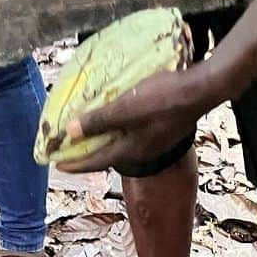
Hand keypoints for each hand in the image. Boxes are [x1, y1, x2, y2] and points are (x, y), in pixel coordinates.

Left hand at [58, 64, 220, 173]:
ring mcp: (152, 142)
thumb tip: (69, 133)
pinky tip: (115, 121)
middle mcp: (140, 150)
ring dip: (101, 142)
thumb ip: (99, 121)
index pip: (95, 161)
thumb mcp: (127, 108)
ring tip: (87, 137)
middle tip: (67, 152)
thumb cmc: (163, 98)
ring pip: (119, 145)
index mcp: (130, 149)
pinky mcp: (159, 130)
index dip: (75, 163)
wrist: (200, 91)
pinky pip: (130, 135)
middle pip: (106, 155)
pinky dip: (116, 132)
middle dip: (85, 154)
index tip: (56, 164)